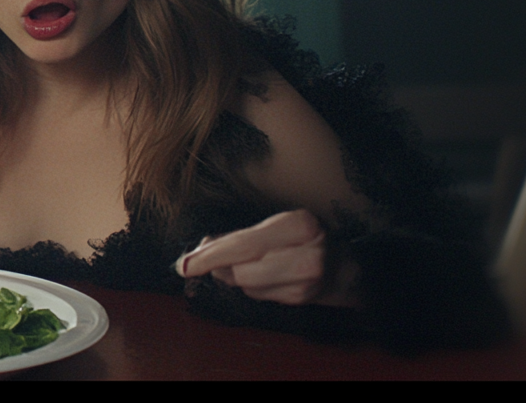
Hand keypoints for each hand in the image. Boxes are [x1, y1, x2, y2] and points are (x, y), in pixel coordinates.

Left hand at [175, 209, 353, 306]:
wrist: (342, 264)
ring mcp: (307, 281)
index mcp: (299, 226)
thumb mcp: (272, 226)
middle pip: (241, 271)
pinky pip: (258, 295)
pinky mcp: (302, 299)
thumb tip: (199, 248)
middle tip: (208, 263)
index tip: (183, 265)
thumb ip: (235, 237)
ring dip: (236, 278)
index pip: (243, 245)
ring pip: (247, 285)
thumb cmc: (299, 239)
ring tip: (250, 265)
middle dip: (220, 268)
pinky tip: (266, 276)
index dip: (209, 256)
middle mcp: (307, 254)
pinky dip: (252, 287)